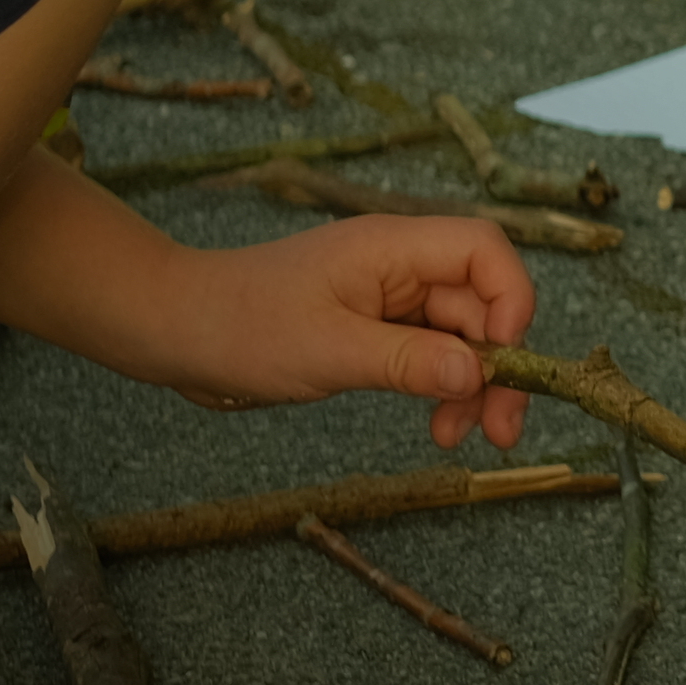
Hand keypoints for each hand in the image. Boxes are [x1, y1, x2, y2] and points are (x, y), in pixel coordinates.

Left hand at [162, 216, 538, 452]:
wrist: (175, 331)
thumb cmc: (241, 327)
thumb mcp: (329, 350)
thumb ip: (409, 361)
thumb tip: (479, 374)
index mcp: (393, 247)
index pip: (485, 250)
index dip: (511, 300)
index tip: (502, 362)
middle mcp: (399, 265)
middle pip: (480, 301)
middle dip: (497, 363)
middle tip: (501, 430)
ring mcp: (386, 296)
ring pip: (457, 334)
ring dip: (468, 384)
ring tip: (455, 437)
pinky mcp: (370, 327)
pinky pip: (426, 351)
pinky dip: (437, 385)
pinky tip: (433, 422)